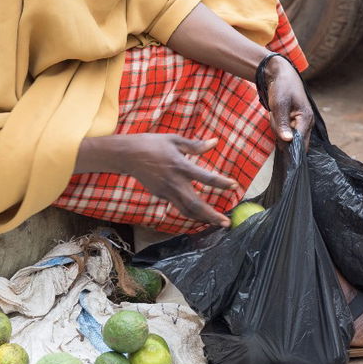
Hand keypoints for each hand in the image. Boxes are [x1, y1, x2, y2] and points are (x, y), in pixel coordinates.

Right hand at [77, 134, 235, 226]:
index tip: (234, 186)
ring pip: (186, 210)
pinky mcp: (160, 195)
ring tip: (216, 223)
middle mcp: (174, 182)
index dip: (221, 183)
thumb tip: (215, 142)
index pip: (205, 177)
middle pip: (196, 204)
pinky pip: (178, 206)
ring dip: (202, 218)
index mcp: (181, 166)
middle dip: (211, 216)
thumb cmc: (152, 144)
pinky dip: (190, 212)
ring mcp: (166, 191)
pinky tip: (200, 213)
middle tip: (226, 222)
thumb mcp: (175, 140)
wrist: (127, 155)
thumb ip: (196, 145)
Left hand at [262, 56, 312, 147]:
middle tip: (274, 116)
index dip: (288, 145)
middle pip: (292, 141)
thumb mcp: (279, 104)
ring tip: (275, 112)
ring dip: (276, 127)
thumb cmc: (282, 87)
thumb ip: (282, 123)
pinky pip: (284, 131)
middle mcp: (307, 123)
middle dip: (280, 132)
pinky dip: (277, 125)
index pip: (299, 142)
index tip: (277, 137)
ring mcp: (300, 123)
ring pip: (286, 137)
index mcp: (306, 118)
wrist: (281, 75)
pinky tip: (275, 114)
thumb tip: (288, 141)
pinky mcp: (294, 123)